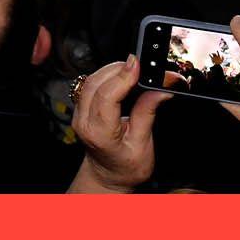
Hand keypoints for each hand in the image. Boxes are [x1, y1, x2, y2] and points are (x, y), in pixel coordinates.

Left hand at [68, 56, 169, 192]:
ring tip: (132, 69)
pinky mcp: (81, 107)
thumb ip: (147, 113)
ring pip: (90, 80)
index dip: (121, 77)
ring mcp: (79, 113)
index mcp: (99, 133)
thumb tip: (160, 89)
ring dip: (111, 70)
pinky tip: (120, 76)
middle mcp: (84, 121)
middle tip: (139, 64)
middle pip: (95, 83)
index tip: (136, 64)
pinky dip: (106, 76)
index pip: (106, 97)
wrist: (108, 175)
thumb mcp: (143, 144)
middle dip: (117, 69)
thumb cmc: (126, 166)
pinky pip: (89, 84)